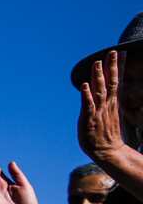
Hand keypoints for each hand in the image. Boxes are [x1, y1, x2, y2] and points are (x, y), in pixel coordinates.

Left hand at [78, 50, 127, 165]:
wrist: (107, 151)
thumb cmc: (105, 133)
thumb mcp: (109, 113)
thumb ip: (108, 100)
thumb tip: (108, 89)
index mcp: (112, 102)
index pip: (115, 81)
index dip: (117, 67)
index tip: (119, 53)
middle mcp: (107, 104)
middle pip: (110, 82)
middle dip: (111, 67)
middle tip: (112, 52)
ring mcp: (98, 111)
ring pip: (99, 91)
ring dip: (97, 77)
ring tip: (96, 63)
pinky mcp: (89, 119)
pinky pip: (88, 106)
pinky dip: (86, 95)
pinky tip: (85, 86)